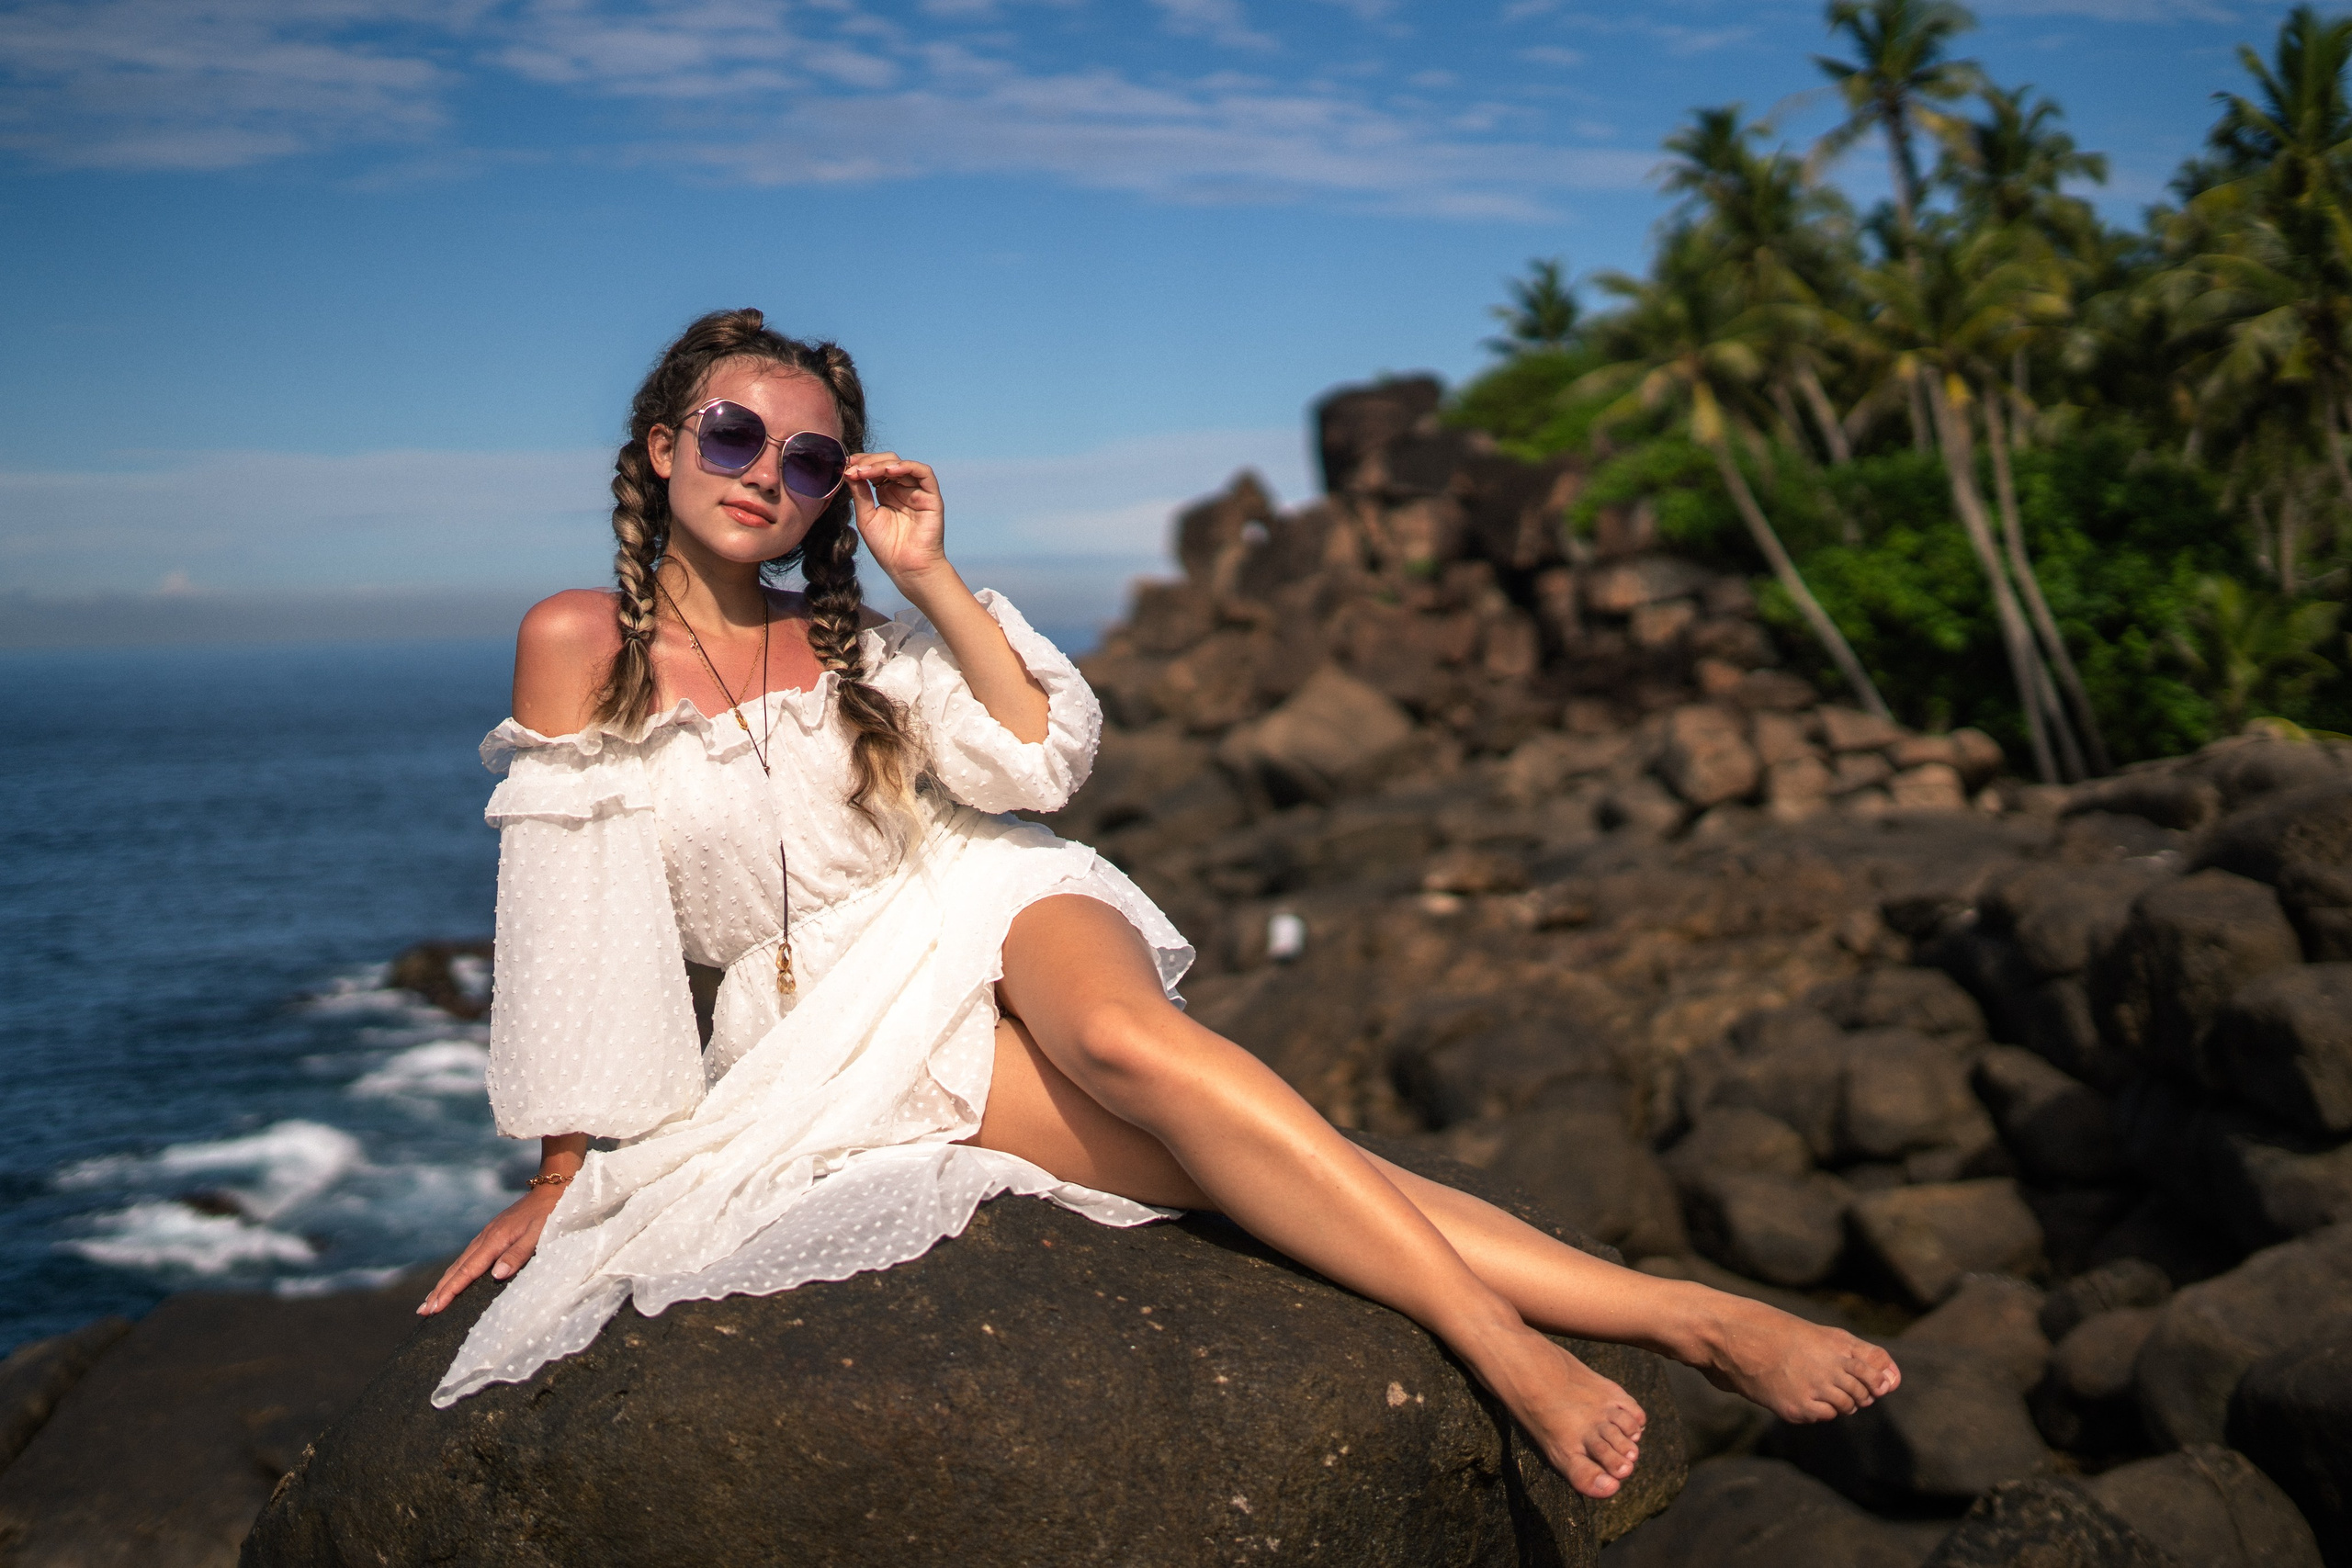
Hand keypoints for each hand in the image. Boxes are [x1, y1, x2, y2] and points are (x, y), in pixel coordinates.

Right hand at [417, 1184, 562, 1314]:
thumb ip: (518, 1254)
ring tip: (431, 1300)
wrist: (553, 1188)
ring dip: (444, 1282)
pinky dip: (456, 1270)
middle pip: (457, 1268)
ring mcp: (487, 1234)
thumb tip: (496, 1275)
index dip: (451, 1291)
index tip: (435, 1308)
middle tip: (423, 1311)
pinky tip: (453, 1277)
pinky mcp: (492, 1232)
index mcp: (495, 1240)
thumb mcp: (540, 1235)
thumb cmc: (550, 1214)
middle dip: (439, 1291)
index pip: (468, 1271)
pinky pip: (468, 1255)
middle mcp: (486, 1237)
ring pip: (460, 1262)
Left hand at [844, 452, 947, 589]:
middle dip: (868, 462)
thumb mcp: (866, 517)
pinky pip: (924, 473)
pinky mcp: (931, 496)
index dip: (861, 464)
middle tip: (852, 467)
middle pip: (888, 462)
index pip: (875, 469)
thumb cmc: (887, 548)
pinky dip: (907, 466)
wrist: (906, 567)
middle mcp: (903, 489)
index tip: (845, 466)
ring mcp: (917, 491)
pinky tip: (890, 471)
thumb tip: (849, 470)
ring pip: (902, 465)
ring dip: (882, 464)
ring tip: (865, 470)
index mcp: (887, 493)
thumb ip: (860, 493)